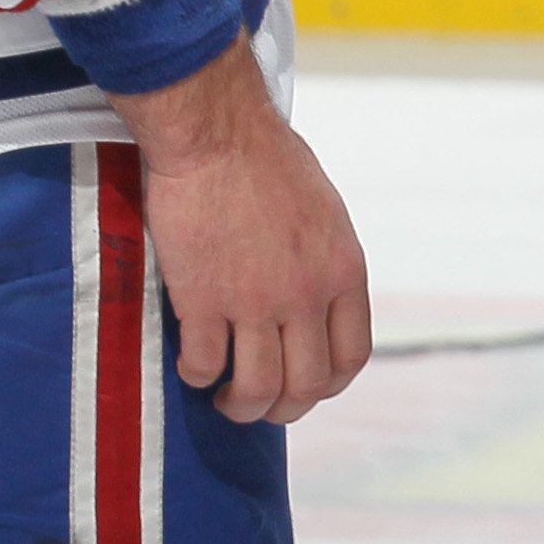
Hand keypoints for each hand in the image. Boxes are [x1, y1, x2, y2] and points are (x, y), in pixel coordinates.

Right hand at [113, 48, 372, 422]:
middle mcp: (308, 295)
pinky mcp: (203, 301)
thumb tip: (315, 303)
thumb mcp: (324, 214)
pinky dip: (196, 375)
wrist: (218, 135)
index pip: (352, 356)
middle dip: (283, 408)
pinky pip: (203, 366)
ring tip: (224, 396)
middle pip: (307, 386)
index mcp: (344, 271)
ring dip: (239, 407)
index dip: (329, 384)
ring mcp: (256, 302)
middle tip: (258, 403)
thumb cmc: (268, 161)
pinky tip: (191, 362)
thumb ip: (323, 264)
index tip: (304, 385)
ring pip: (256, 390)